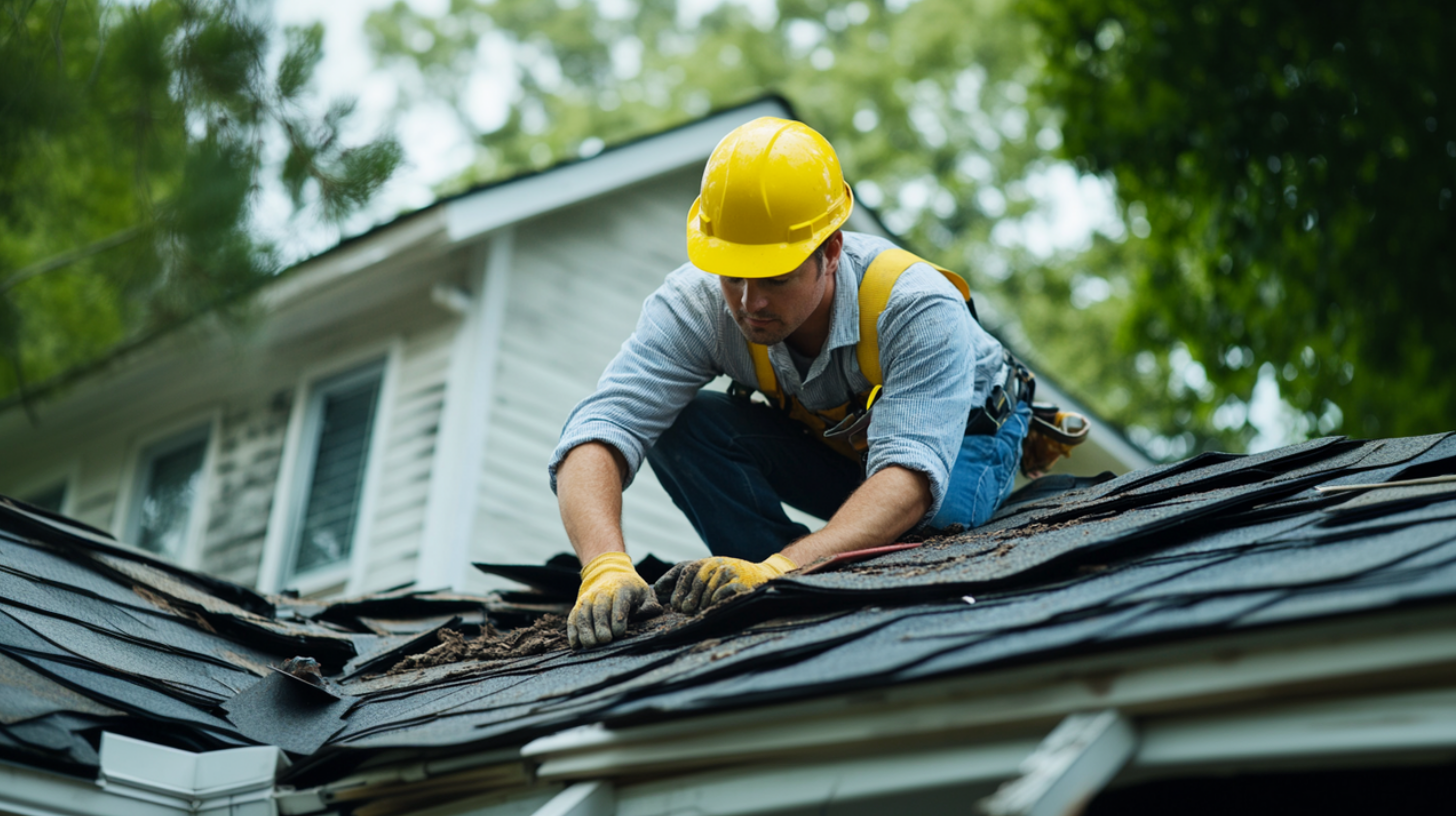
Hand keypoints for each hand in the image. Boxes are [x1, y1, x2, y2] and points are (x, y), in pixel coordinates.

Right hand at [568, 552, 661, 648]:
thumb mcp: (645, 592)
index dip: (618, 618)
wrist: (609, 574)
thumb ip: (650, 605)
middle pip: (599, 609)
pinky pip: (573, 618)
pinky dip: (572, 632)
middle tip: (605, 641)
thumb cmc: (631, 590)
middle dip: (601, 626)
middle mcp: (602, 592)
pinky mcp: (578, 606)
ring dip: (585, 630)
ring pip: (583, 614)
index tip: (619, 633)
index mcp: (622, 588)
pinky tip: (576, 645)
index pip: (619, 602)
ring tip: (591, 645)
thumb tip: (649, 613)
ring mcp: (588, 599)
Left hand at [654, 553, 797, 613]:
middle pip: (696, 578)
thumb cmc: (729, 578)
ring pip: (709, 588)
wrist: (762, 575)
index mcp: (707, 561)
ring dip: (702, 603)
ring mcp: (730, 571)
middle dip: (687, 596)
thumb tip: (657, 589)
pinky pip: (723, 593)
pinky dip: (716, 601)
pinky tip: (714, 607)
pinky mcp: (741, 582)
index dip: (677, 585)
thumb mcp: (707, 573)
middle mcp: (717, 563)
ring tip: (699, 611)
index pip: (687, 569)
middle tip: (683, 609)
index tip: (674, 602)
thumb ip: (685, 578)